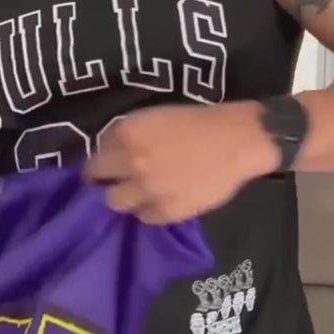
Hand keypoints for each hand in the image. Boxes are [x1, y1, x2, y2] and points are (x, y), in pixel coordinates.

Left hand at [85, 102, 277, 222]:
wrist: (238, 141)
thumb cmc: (199, 121)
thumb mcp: (154, 116)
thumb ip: (129, 135)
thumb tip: (111, 151)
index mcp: (126, 134)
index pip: (95, 156)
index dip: (101, 161)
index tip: (106, 165)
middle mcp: (131, 163)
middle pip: (99, 181)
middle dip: (106, 180)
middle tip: (118, 180)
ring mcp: (147, 190)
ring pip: (117, 203)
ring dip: (126, 196)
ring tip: (140, 192)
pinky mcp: (166, 211)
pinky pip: (145, 217)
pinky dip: (150, 209)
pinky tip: (163, 199)